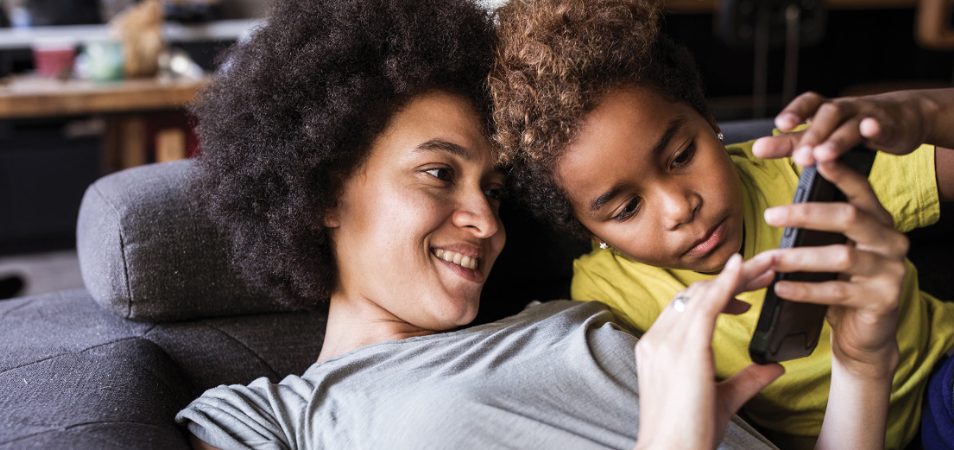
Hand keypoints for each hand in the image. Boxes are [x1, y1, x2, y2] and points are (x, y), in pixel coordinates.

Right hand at [632, 252, 784, 449]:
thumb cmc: (689, 435)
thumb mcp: (722, 399)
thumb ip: (747, 379)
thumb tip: (773, 366)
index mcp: (658, 349)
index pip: (686, 307)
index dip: (717, 293)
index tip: (746, 294)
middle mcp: (658, 340)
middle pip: (694, 294)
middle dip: (732, 278)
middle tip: (766, 269)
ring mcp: (666, 342)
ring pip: (702, 294)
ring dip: (737, 277)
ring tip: (768, 268)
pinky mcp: (684, 349)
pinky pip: (706, 307)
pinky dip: (726, 284)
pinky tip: (744, 270)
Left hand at [753, 90, 930, 166]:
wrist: (903, 117)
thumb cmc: (852, 127)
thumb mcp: (823, 134)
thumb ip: (793, 142)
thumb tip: (758, 148)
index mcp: (825, 109)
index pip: (808, 102)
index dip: (795, 110)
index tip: (780, 124)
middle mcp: (844, 108)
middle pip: (827, 114)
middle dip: (812, 135)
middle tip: (799, 158)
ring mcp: (867, 115)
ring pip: (851, 124)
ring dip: (836, 139)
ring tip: (822, 156)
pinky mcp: (889, 126)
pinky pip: (882, 125)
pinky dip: (876, 127)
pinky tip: (870, 132)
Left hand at [763, 159, 903, 375]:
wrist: (865, 334)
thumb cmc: (841, 284)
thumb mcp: (832, 251)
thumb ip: (817, 229)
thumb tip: (779, 208)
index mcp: (877, 221)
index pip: (859, 189)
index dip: (838, 172)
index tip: (812, 156)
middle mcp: (889, 241)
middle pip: (849, 217)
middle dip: (806, 213)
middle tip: (770, 214)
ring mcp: (890, 270)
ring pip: (841, 256)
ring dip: (799, 256)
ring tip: (769, 258)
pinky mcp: (883, 299)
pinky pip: (838, 292)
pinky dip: (805, 289)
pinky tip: (781, 288)